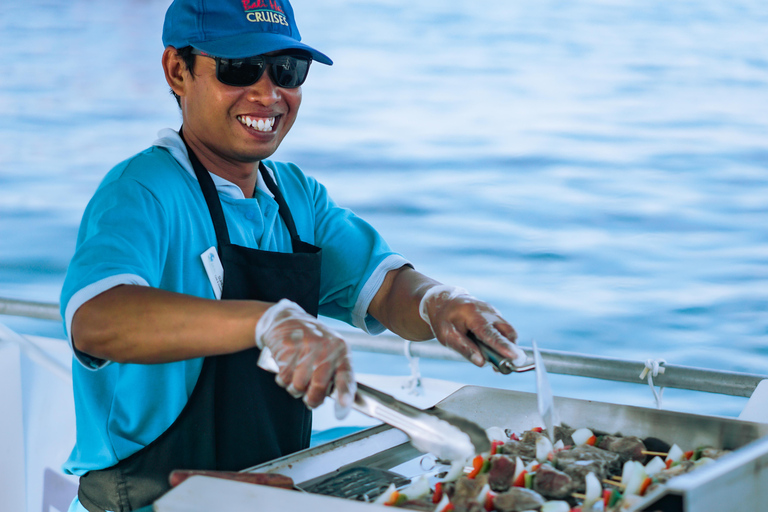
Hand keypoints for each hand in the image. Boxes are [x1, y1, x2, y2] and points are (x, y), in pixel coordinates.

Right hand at [255, 299, 355, 418]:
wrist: (287, 320)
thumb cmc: (312, 342)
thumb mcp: (331, 351)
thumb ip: (336, 374)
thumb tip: (341, 403)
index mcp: (341, 350)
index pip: (346, 376)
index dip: (345, 395)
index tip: (343, 410)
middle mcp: (325, 348)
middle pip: (319, 387)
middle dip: (313, 399)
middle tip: (310, 400)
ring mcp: (305, 348)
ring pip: (298, 386)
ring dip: (295, 389)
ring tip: (297, 375)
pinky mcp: (286, 350)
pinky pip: (283, 379)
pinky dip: (283, 380)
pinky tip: (287, 367)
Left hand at [418, 285, 525, 367]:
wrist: (445, 301)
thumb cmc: (444, 319)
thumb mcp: (446, 335)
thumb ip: (464, 348)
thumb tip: (481, 362)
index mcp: (472, 314)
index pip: (490, 332)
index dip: (503, 346)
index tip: (514, 356)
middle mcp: (487, 311)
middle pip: (507, 331)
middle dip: (511, 349)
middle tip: (508, 365)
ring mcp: (494, 312)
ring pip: (508, 331)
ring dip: (508, 347)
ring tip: (497, 362)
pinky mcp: (496, 316)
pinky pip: (504, 331)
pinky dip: (503, 343)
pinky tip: (494, 352)